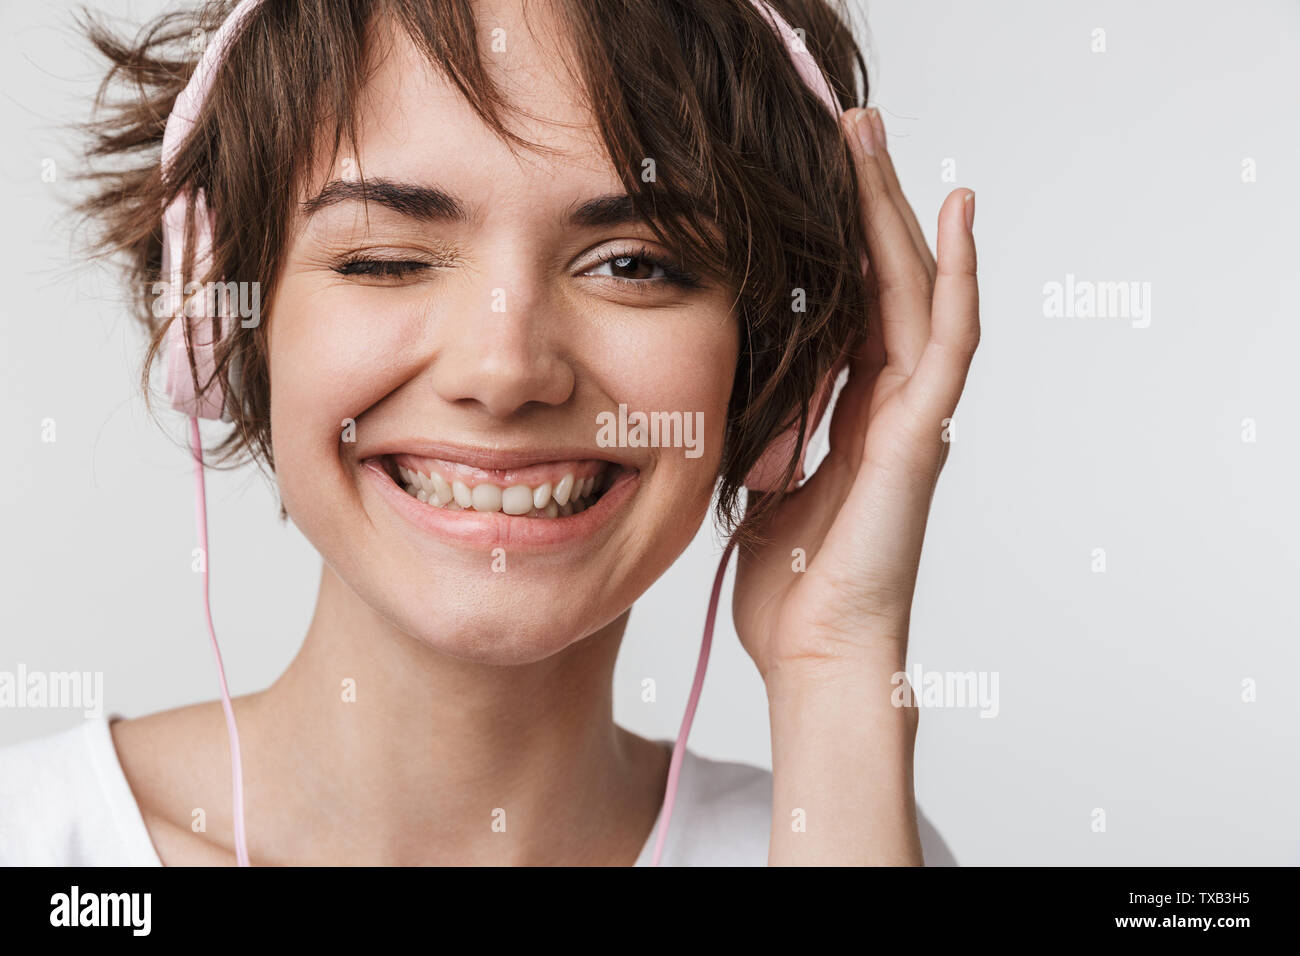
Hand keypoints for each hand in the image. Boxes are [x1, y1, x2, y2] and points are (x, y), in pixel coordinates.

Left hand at [733, 107, 979, 684]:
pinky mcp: (921, 437)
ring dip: (897, 212)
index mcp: (853, 413)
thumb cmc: (791, 586)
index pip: (855, 301)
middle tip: (851, 126)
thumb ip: (770, 429)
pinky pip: (946, 342)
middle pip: (888, 279)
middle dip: (869, 200)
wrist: (817, 653)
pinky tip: (954, 214)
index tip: (817, 176)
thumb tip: (746, 392)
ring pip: (916, 291)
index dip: (843, 236)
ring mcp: (915, 417)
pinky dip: (957, 276)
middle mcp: (894, 405)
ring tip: (875, 139)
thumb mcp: (762, 484)